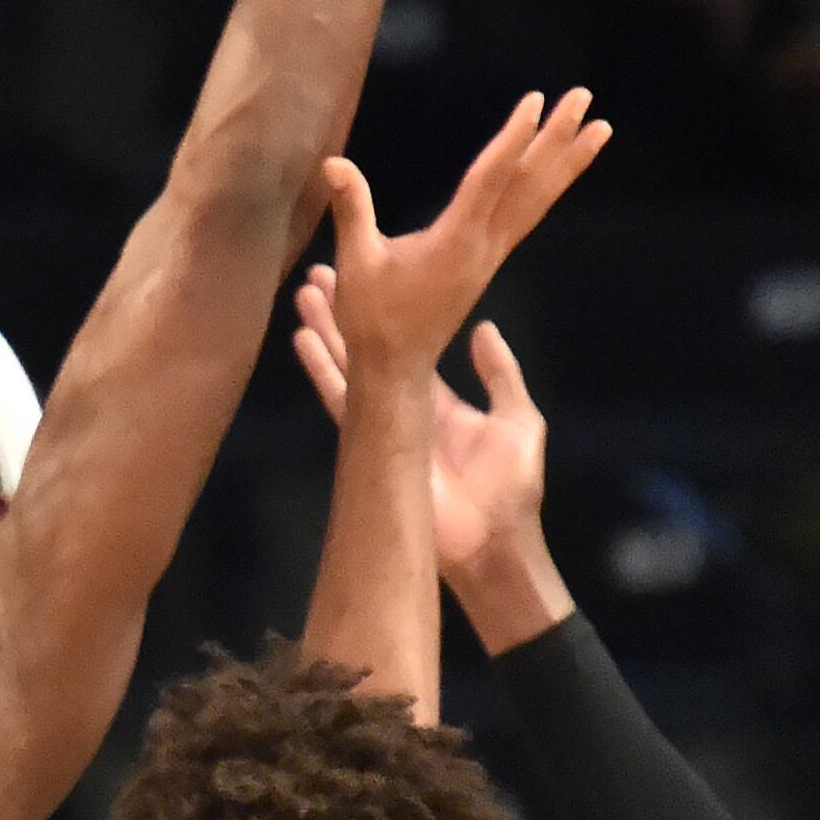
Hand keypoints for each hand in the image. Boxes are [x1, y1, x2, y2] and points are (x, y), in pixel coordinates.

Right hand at [296, 291, 551, 586]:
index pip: (408, 349)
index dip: (388, 318)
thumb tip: (483, 328)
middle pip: (369, 352)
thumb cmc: (512, 489)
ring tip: (303, 294)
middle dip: (345, 316)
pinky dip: (323, 371)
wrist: (490, 544)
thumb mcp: (518, 421)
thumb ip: (500, 375)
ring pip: (349, 369)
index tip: (374, 286)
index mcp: (440, 402)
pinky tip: (301, 340)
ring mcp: (384, 427)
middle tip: (318, 275)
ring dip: (326, 332)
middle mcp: (406, 408)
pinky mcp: (370, 446)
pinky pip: (342, 403)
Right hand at [303, 90, 607, 381]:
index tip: (536, 102)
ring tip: (598, 128)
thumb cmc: (372, 320)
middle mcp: (483, 246)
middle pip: (529, 184)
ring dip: (566, 163)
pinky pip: (526, 216)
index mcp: (455, 242)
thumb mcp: (356, 264)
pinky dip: (547, 188)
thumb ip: (351, 211)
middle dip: (558, 140)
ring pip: (536, 201)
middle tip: (584, 97)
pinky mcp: (486, 262)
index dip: (513, 139)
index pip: (491, 179)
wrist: (396, 369)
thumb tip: (334, 164)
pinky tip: (556, 172)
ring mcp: (489, 255)